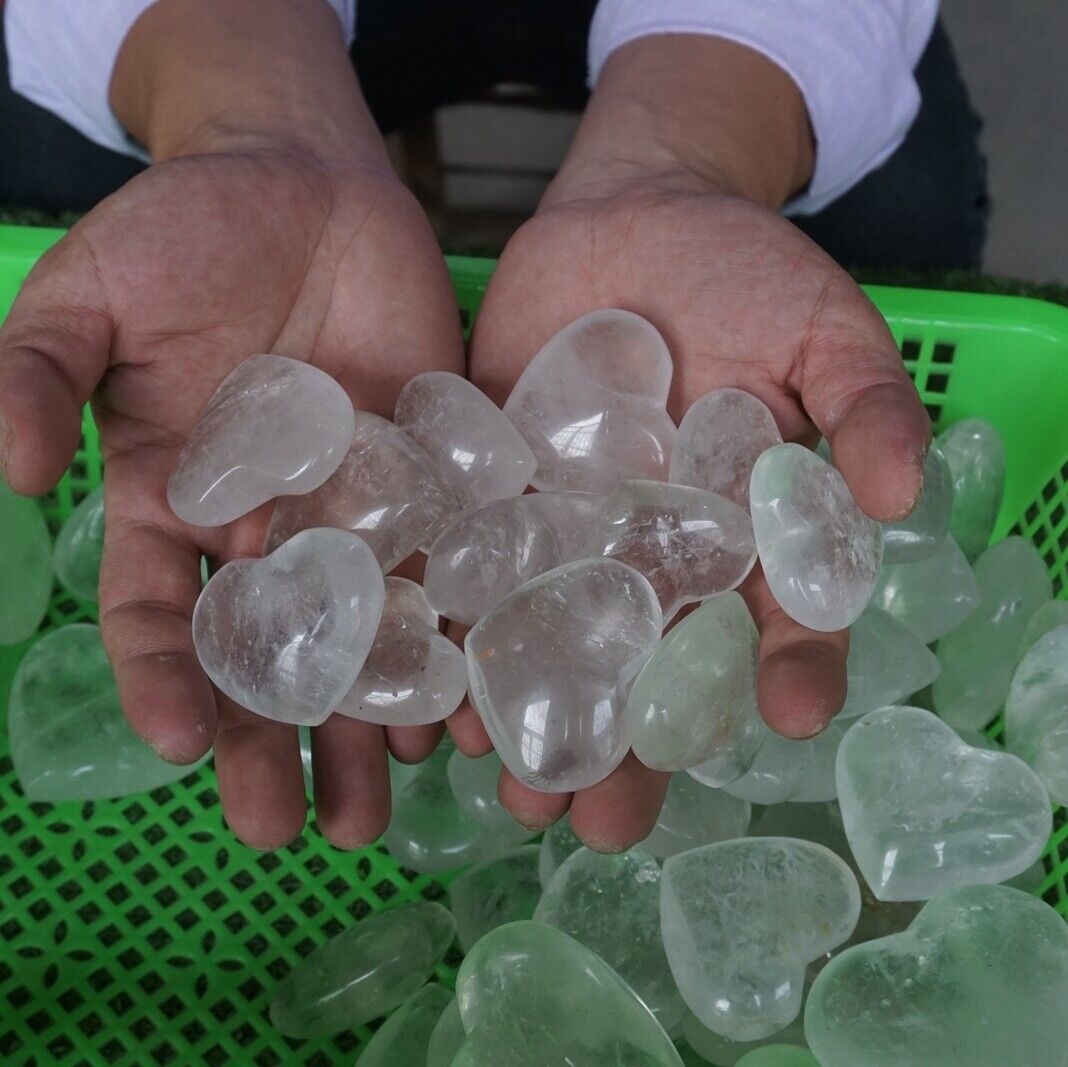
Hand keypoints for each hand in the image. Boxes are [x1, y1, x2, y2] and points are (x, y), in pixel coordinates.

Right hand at [0, 0, 463, 848]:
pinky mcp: (435, 473)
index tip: (179, 748)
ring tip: (392, 801)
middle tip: (306, 832)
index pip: (165, 614)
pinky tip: (473, 699)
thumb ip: (38, 376)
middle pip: (277, 656)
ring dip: (379, 719)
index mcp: (178, 503)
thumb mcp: (89, 297)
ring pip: (368, 634)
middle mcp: (270, 526)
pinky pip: (447, 563)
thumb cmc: (184, 230)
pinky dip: (459, 631)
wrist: (305, 179)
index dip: (169, 680)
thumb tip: (9, 474)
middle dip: (285, 742)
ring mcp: (358, 507)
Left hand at [451, 36, 928, 849]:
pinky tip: (430, 691)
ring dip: (527, 715)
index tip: (789, 719)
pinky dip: (449, 627)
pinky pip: (468, 567)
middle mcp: (647, 550)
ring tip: (506, 791)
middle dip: (628, 741)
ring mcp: (563, 528)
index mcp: (739, 529)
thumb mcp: (824, 327)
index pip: (769, 615)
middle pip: (642, 659)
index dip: (783, 666)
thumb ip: (864, 405)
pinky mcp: (490, 491)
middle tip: (604, 824)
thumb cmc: (745, 271)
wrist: (634, 210)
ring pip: (548, 636)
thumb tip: (905, 493)